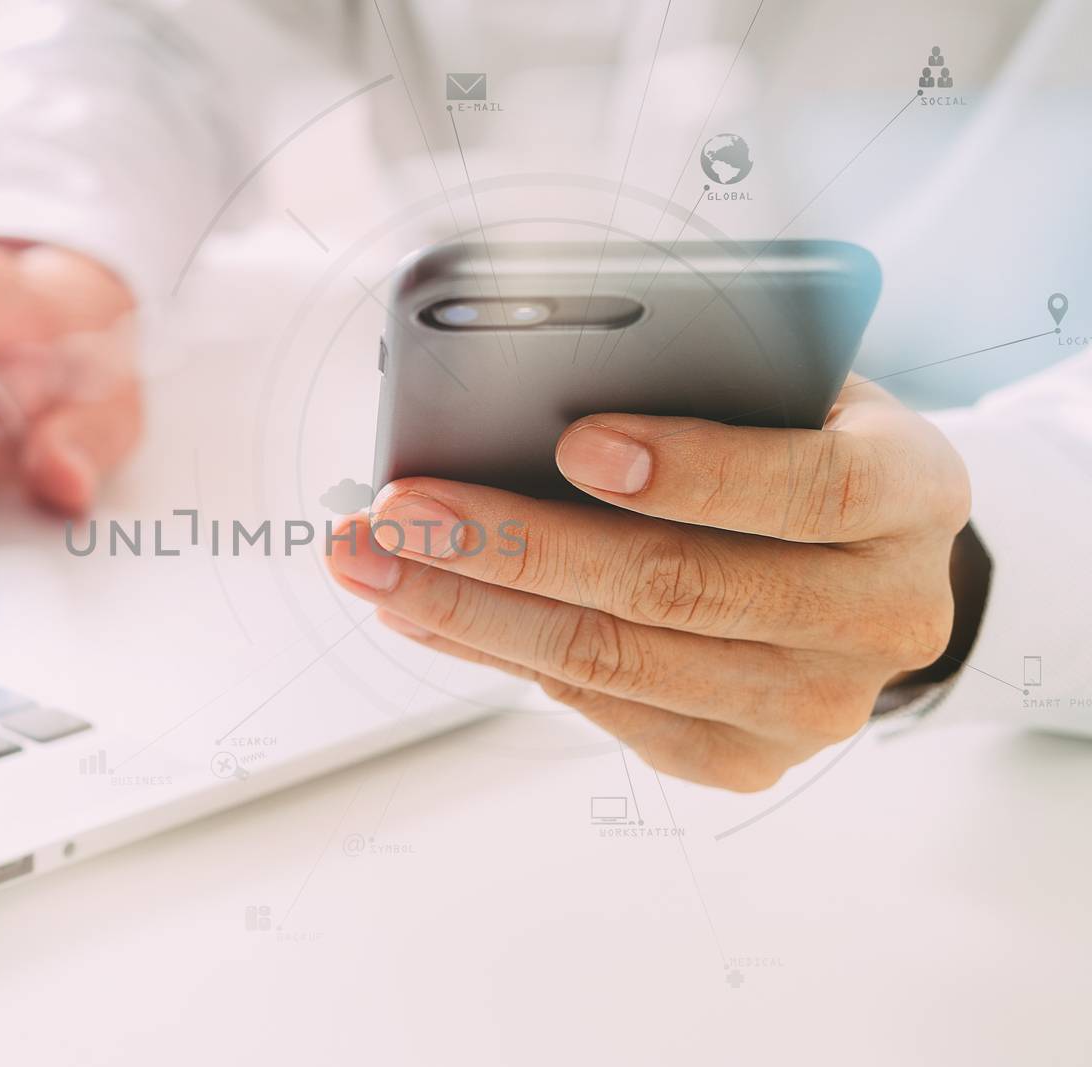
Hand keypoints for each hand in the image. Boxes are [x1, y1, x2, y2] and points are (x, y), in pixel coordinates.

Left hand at [326, 377, 971, 790]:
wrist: (872, 570)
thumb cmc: (803, 450)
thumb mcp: (791, 392)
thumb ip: (703, 390)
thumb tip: (522, 411)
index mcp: (909, 495)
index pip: (808, 487)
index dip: (690, 470)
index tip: (572, 442)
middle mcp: (880, 616)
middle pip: (676, 589)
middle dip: (513, 545)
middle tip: (399, 509)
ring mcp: (814, 706)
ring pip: (616, 661)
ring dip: (471, 609)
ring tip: (376, 563)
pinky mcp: (744, 760)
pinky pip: (601, 709)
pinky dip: (498, 655)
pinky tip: (425, 610)